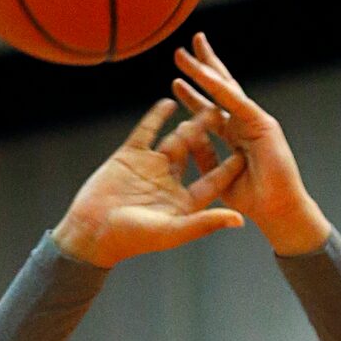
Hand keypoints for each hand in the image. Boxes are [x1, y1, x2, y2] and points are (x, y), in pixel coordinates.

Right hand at [53, 101, 246, 269]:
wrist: (89, 232)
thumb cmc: (131, 239)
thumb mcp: (172, 231)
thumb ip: (205, 223)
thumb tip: (240, 220)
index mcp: (184, 201)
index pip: (213, 180)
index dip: (231, 166)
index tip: (251, 151)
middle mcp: (169, 182)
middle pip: (196, 153)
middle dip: (212, 136)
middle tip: (230, 114)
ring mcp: (150, 167)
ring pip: (174, 139)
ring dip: (189, 122)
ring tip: (207, 103)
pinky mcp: (129, 157)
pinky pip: (147, 132)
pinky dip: (157, 117)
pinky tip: (169, 101)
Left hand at [172, 33, 330, 253]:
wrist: (276, 211)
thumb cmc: (251, 199)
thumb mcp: (215, 176)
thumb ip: (203, 154)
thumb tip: (184, 133)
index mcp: (234, 135)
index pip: (210, 109)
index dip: (192, 95)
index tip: (175, 81)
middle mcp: (244, 123)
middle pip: (218, 90)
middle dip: (200, 69)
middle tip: (181, 51)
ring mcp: (254, 121)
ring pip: (227, 89)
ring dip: (207, 69)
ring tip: (192, 49)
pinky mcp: (263, 125)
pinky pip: (238, 103)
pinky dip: (222, 89)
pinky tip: (207, 74)